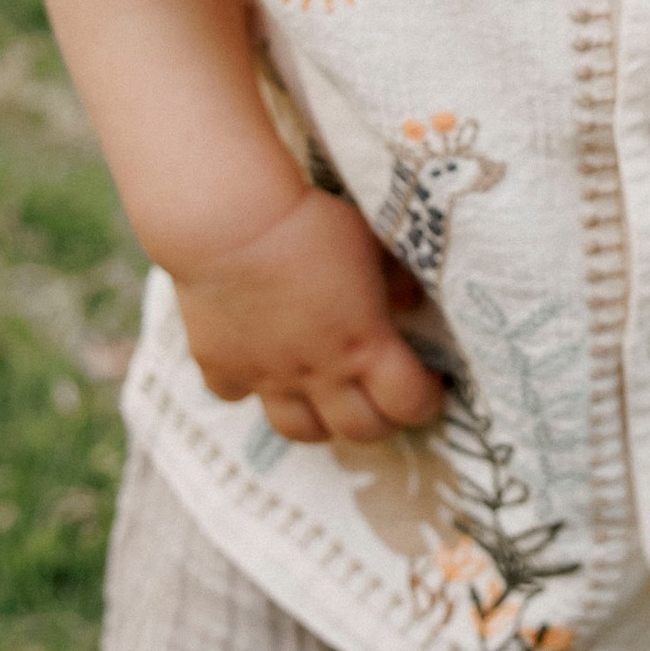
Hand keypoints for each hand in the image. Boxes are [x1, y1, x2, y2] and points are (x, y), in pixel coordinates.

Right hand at [172, 186, 444, 445]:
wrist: (229, 220)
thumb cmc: (308, 223)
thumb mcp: (369, 242)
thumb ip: (394, 280)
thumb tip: (409, 300)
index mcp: (364, 344)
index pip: (410, 403)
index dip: (426, 401)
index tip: (430, 382)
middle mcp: (318, 373)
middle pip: (360, 430)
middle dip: (381, 420)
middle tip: (384, 396)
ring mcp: (266, 375)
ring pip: (299, 430)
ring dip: (321, 421)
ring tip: (327, 399)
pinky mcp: (219, 365)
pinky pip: (236, 395)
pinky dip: (250, 387)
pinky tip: (258, 363)